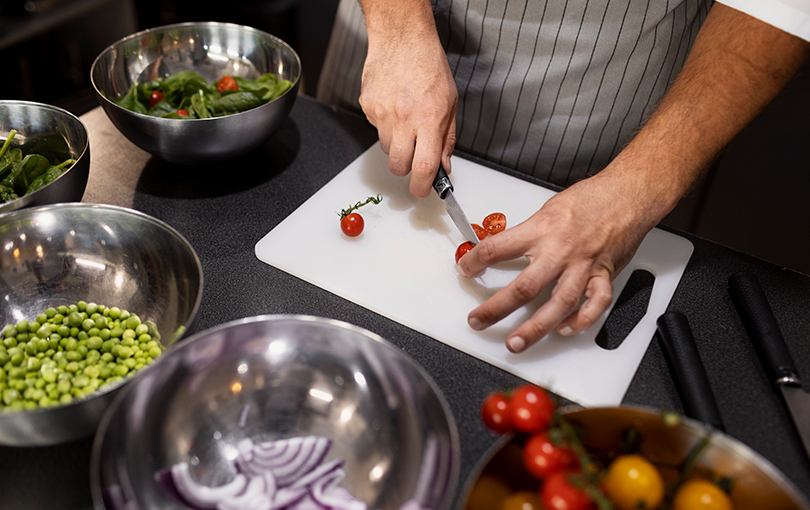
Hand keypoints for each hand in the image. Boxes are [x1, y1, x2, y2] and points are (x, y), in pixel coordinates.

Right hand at [359, 3, 457, 197]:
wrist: (402, 38)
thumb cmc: (429, 66)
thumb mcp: (450, 104)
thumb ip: (447, 139)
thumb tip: (444, 167)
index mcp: (430, 118)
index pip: (424, 167)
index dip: (422, 187)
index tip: (422, 190)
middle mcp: (404, 118)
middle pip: (398, 166)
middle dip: (406, 169)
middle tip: (415, 158)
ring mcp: (382, 113)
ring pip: (387, 149)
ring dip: (397, 145)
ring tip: (406, 121)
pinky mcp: (368, 106)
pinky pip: (376, 129)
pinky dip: (386, 125)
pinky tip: (394, 106)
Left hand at [456, 171, 655, 352]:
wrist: (628, 194)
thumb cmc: (590, 198)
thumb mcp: (548, 208)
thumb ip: (528, 232)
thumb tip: (503, 247)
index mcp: (542, 229)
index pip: (498, 248)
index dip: (475, 261)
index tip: (465, 269)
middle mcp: (561, 250)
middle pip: (524, 286)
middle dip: (496, 308)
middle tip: (478, 321)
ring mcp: (583, 266)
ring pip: (558, 303)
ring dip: (535, 327)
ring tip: (516, 342)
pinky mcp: (604, 275)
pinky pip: (594, 304)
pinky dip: (581, 320)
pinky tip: (565, 330)